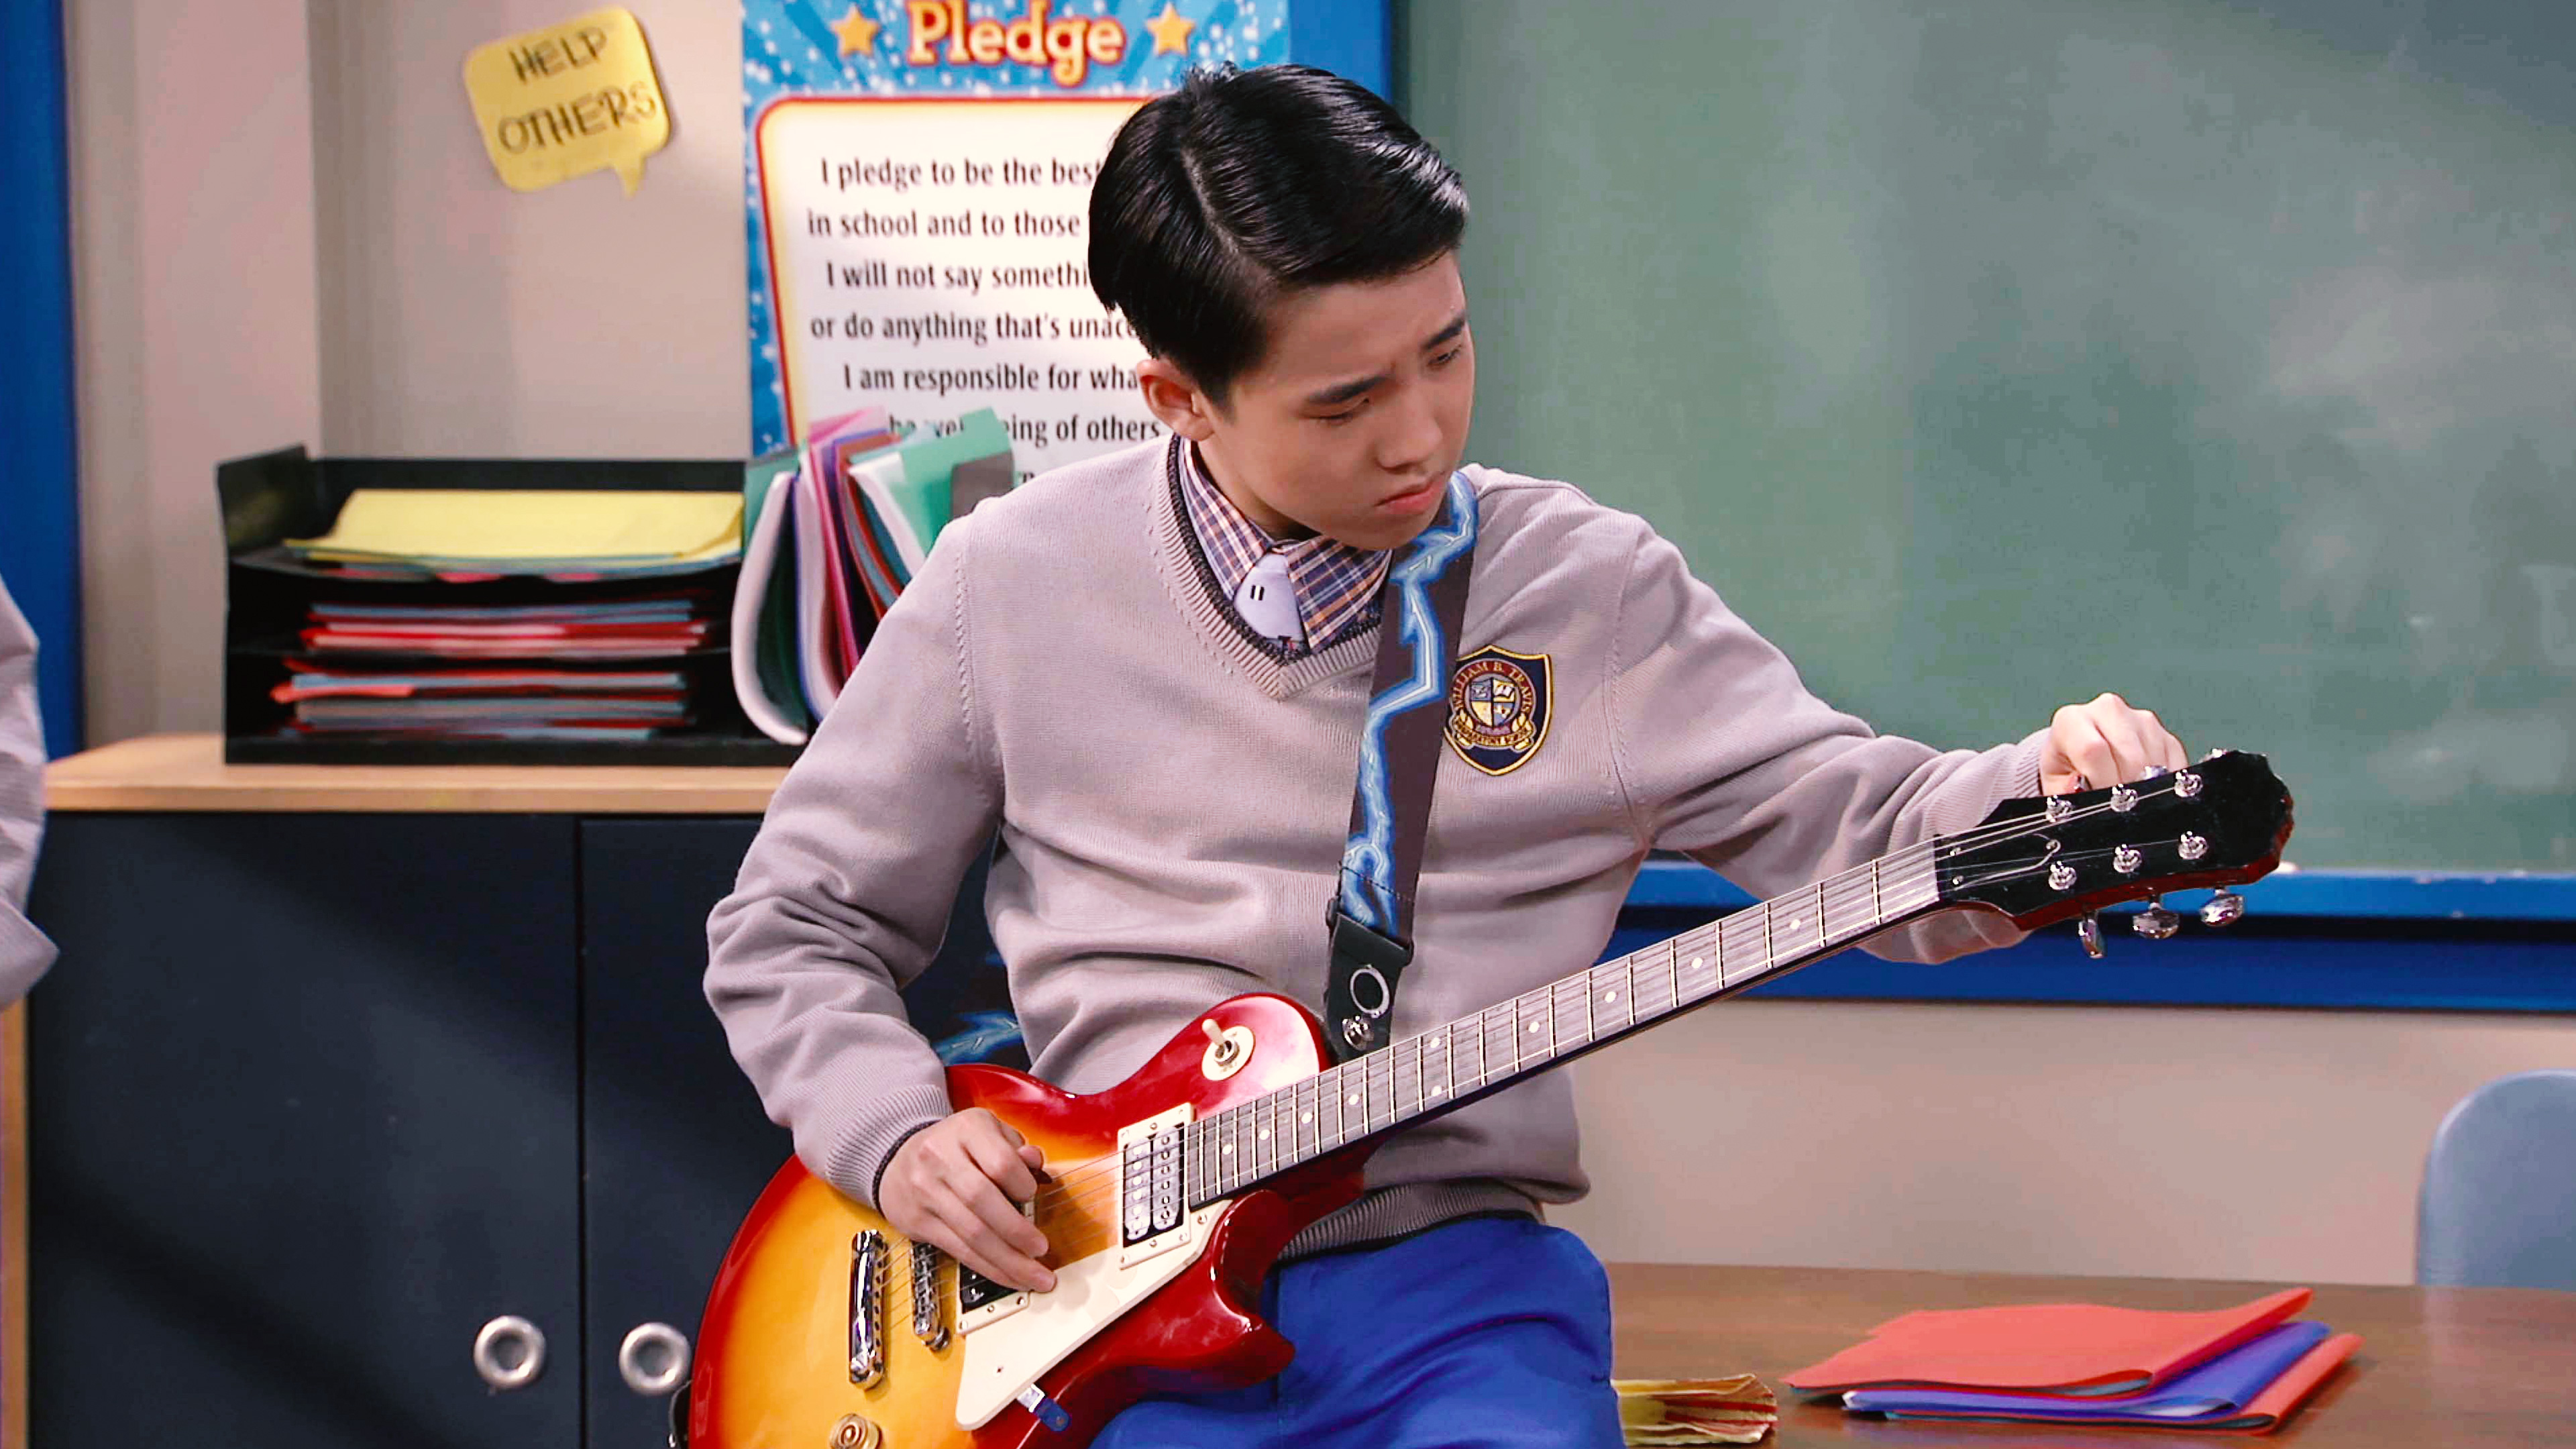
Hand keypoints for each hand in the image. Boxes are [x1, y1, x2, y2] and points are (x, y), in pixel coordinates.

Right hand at [879, 1107, 1056, 1292]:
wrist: (897, 1158)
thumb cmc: (956, 1147)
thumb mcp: (987, 1132)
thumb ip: (1015, 1148)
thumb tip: (1035, 1163)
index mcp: (967, 1129)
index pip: (1000, 1162)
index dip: (1023, 1185)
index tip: (1034, 1196)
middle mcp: (940, 1157)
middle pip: (983, 1201)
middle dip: (1017, 1232)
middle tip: (1042, 1250)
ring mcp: (925, 1191)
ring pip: (971, 1233)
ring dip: (1007, 1260)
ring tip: (1034, 1276)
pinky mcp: (917, 1221)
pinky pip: (958, 1250)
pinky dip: (988, 1267)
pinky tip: (1008, 1276)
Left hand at [2040, 692, 2186, 794]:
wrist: (2081, 759)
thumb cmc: (2067, 770)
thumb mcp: (2055, 784)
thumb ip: (2064, 790)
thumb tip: (2078, 787)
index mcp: (2072, 719)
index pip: (2093, 749)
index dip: (2100, 781)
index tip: (2101, 801)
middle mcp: (2108, 710)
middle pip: (2129, 757)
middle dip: (2125, 787)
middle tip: (2118, 804)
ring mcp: (2141, 720)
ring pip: (2154, 762)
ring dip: (2144, 786)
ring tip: (2127, 794)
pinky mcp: (2165, 735)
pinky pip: (2174, 765)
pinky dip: (2163, 784)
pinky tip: (2145, 788)